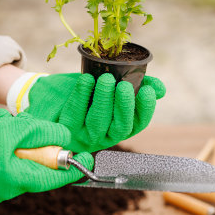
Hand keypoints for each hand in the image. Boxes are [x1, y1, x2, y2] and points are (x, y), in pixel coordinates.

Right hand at [0, 109, 92, 202]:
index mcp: (18, 181)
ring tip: (1, 127)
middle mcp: (9, 190)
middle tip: (26, 128)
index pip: (56, 178)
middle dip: (38, 148)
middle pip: (38, 170)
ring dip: (18, 144)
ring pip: (21, 164)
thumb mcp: (12, 130)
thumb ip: (43, 134)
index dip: (74, 166)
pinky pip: (5, 165)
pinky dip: (5, 149)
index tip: (88, 157)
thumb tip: (65, 139)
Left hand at [27, 73, 165, 151]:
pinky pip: (75, 114)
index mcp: (120, 126)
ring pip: (98, 122)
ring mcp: (84, 135)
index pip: (139, 123)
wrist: (54, 94)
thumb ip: (137, 84)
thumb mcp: (113, 85)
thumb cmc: (89, 90)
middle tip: (123, 85)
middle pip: (120, 127)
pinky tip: (86, 80)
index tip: (147, 90)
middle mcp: (105, 136)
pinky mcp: (65, 129)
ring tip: (105, 79)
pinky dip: (81, 95)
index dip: (145, 108)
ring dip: (103, 99)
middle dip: (124, 105)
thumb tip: (159, 89)